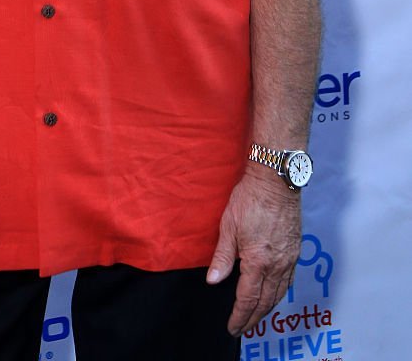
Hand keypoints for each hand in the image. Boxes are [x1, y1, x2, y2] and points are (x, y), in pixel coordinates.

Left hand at [206, 166, 300, 336]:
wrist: (276, 181)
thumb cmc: (250, 199)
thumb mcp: (228, 226)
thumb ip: (222, 257)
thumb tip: (213, 281)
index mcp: (258, 261)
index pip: (248, 299)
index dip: (239, 316)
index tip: (232, 327)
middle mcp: (277, 265)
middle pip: (266, 302)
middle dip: (253, 319)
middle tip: (243, 329)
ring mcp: (289, 258)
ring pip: (280, 293)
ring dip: (267, 309)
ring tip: (256, 317)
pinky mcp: (296, 249)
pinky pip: (289, 280)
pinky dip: (280, 293)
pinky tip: (274, 293)